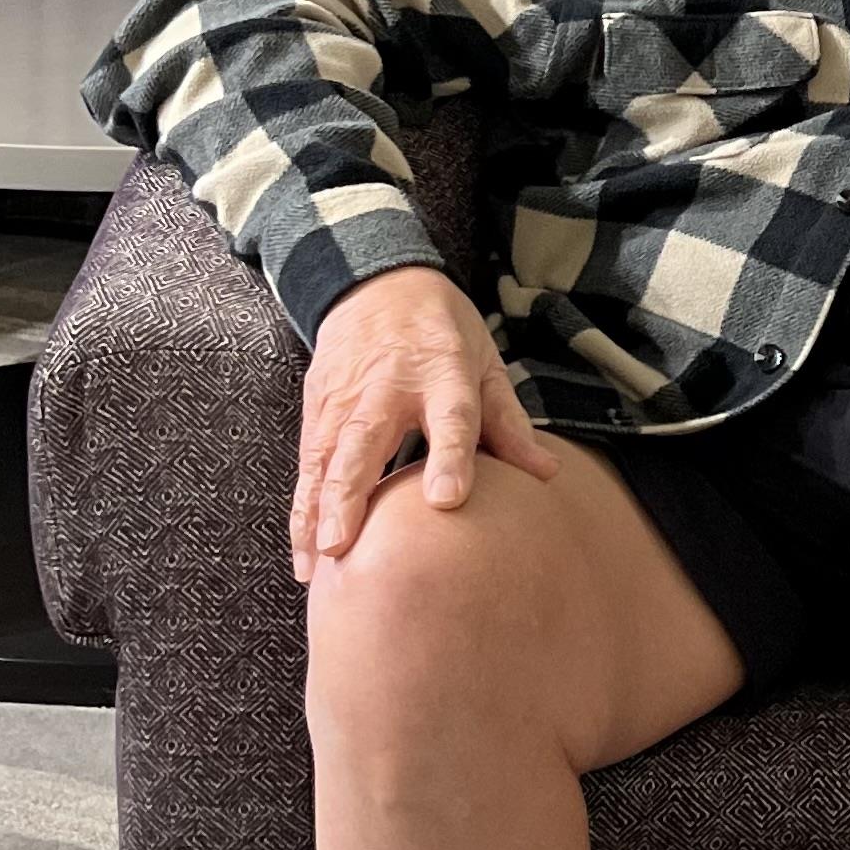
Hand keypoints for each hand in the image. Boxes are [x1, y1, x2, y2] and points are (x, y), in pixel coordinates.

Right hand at [292, 263, 558, 580]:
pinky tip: (306, 554)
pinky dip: (301, 510)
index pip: (450, 419)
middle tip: (344, 544)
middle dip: (350, 494)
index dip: (449, 458)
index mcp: (442, 372)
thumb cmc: (441, 331)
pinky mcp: (316, 407)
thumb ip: (509, 422)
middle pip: (366, 442)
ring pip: (325, 459)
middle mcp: (387, 387)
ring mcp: (345, 398)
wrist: (376, 283)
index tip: (447, 500)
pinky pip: (306, 465)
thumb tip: (547, 474)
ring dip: (317, 513)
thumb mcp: (484, 363)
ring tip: (317, 567)